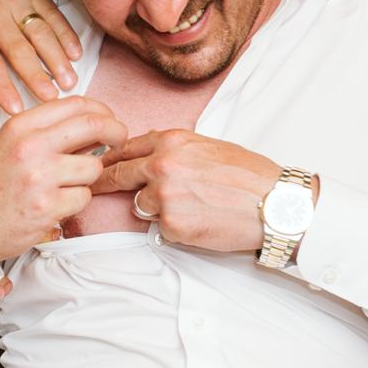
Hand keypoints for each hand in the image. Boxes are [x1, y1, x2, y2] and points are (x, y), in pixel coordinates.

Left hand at [0, 0, 81, 116]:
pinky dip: (66, 35)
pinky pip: (53, 15)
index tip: (16, 110)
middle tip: (51, 100)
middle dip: (37, 76)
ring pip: (40, 33)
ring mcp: (15, 0)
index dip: (2, 88)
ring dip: (57, 58)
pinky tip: (75, 54)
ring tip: (68, 82)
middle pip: (19, 50)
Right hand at [0, 96, 125, 280]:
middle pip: (94, 125)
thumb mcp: (12, 145)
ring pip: (93, 167)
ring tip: (65, 186)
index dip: (102, 111)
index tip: (109, 121)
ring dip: (88, 178)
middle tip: (119, 141)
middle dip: (116, 132)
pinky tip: (55, 205)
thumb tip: (98, 122)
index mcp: (20, 125)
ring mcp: (38, 177)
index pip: (76, 103)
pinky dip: (76, 203)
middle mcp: (29, 146)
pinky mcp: (47, 207)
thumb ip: (49, 131)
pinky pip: (84, 198)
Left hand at [91, 129, 277, 252]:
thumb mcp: (207, 146)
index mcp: (171, 140)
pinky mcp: (171, 224)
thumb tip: (148, 154)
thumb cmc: (249, 175)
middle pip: (116, 174)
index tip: (96, 164)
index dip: (108, 158)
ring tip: (190, 206)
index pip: (125, 148)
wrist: (275, 203)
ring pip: (139, 204)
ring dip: (154, 208)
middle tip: (91, 188)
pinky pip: (160, 227)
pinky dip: (174, 227)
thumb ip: (174, 149)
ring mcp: (164, 195)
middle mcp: (162, 164)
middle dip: (103, 182)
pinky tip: (200, 220)